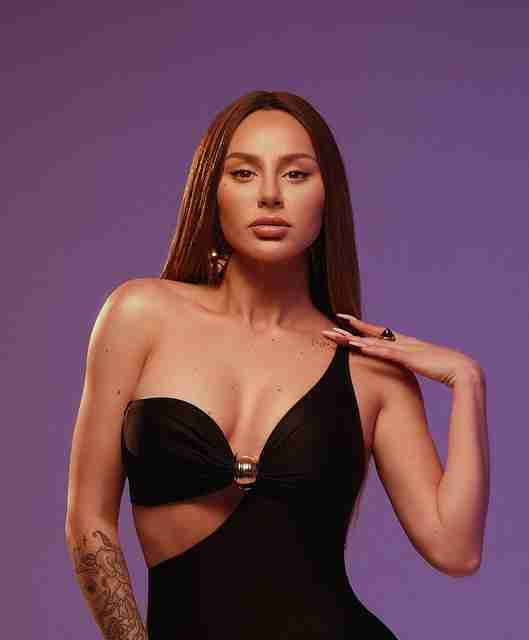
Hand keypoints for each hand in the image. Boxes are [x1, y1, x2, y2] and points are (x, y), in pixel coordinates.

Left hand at [322, 313, 481, 387]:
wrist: (465, 370)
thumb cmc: (446, 370)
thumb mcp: (424, 366)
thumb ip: (414, 364)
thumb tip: (405, 367)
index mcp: (406, 344)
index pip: (380, 333)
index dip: (362, 327)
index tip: (345, 321)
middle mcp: (404, 342)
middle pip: (372, 334)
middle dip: (352, 329)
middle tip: (333, 323)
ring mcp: (406, 349)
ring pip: (375, 342)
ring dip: (356, 339)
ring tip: (338, 336)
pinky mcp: (411, 358)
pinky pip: (388, 353)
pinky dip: (374, 350)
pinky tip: (360, 347)